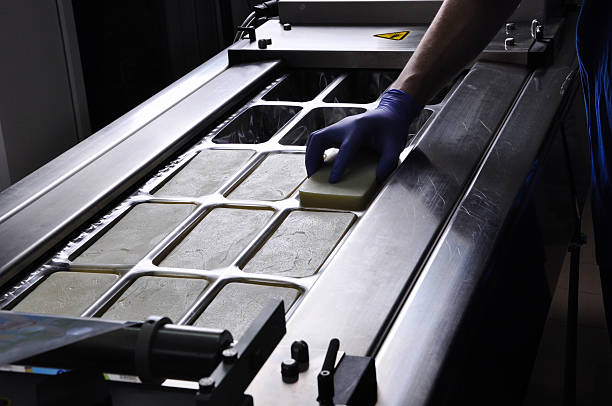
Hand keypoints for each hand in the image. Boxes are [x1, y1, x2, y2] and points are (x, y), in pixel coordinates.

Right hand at [305, 89, 421, 183]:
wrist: (390, 113)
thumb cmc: (392, 128)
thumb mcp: (396, 145)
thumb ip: (388, 162)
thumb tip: (377, 179)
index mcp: (360, 129)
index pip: (346, 149)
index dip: (338, 165)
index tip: (332, 180)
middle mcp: (345, 126)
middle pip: (319, 138)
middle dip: (312, 158)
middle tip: (314, 175)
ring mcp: (338, 127)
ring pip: (315, 138)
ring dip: (310, 155)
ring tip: (313, 171)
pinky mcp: (336, 131)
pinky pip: (319, 139)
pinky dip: (314, 152)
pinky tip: (319, 164)